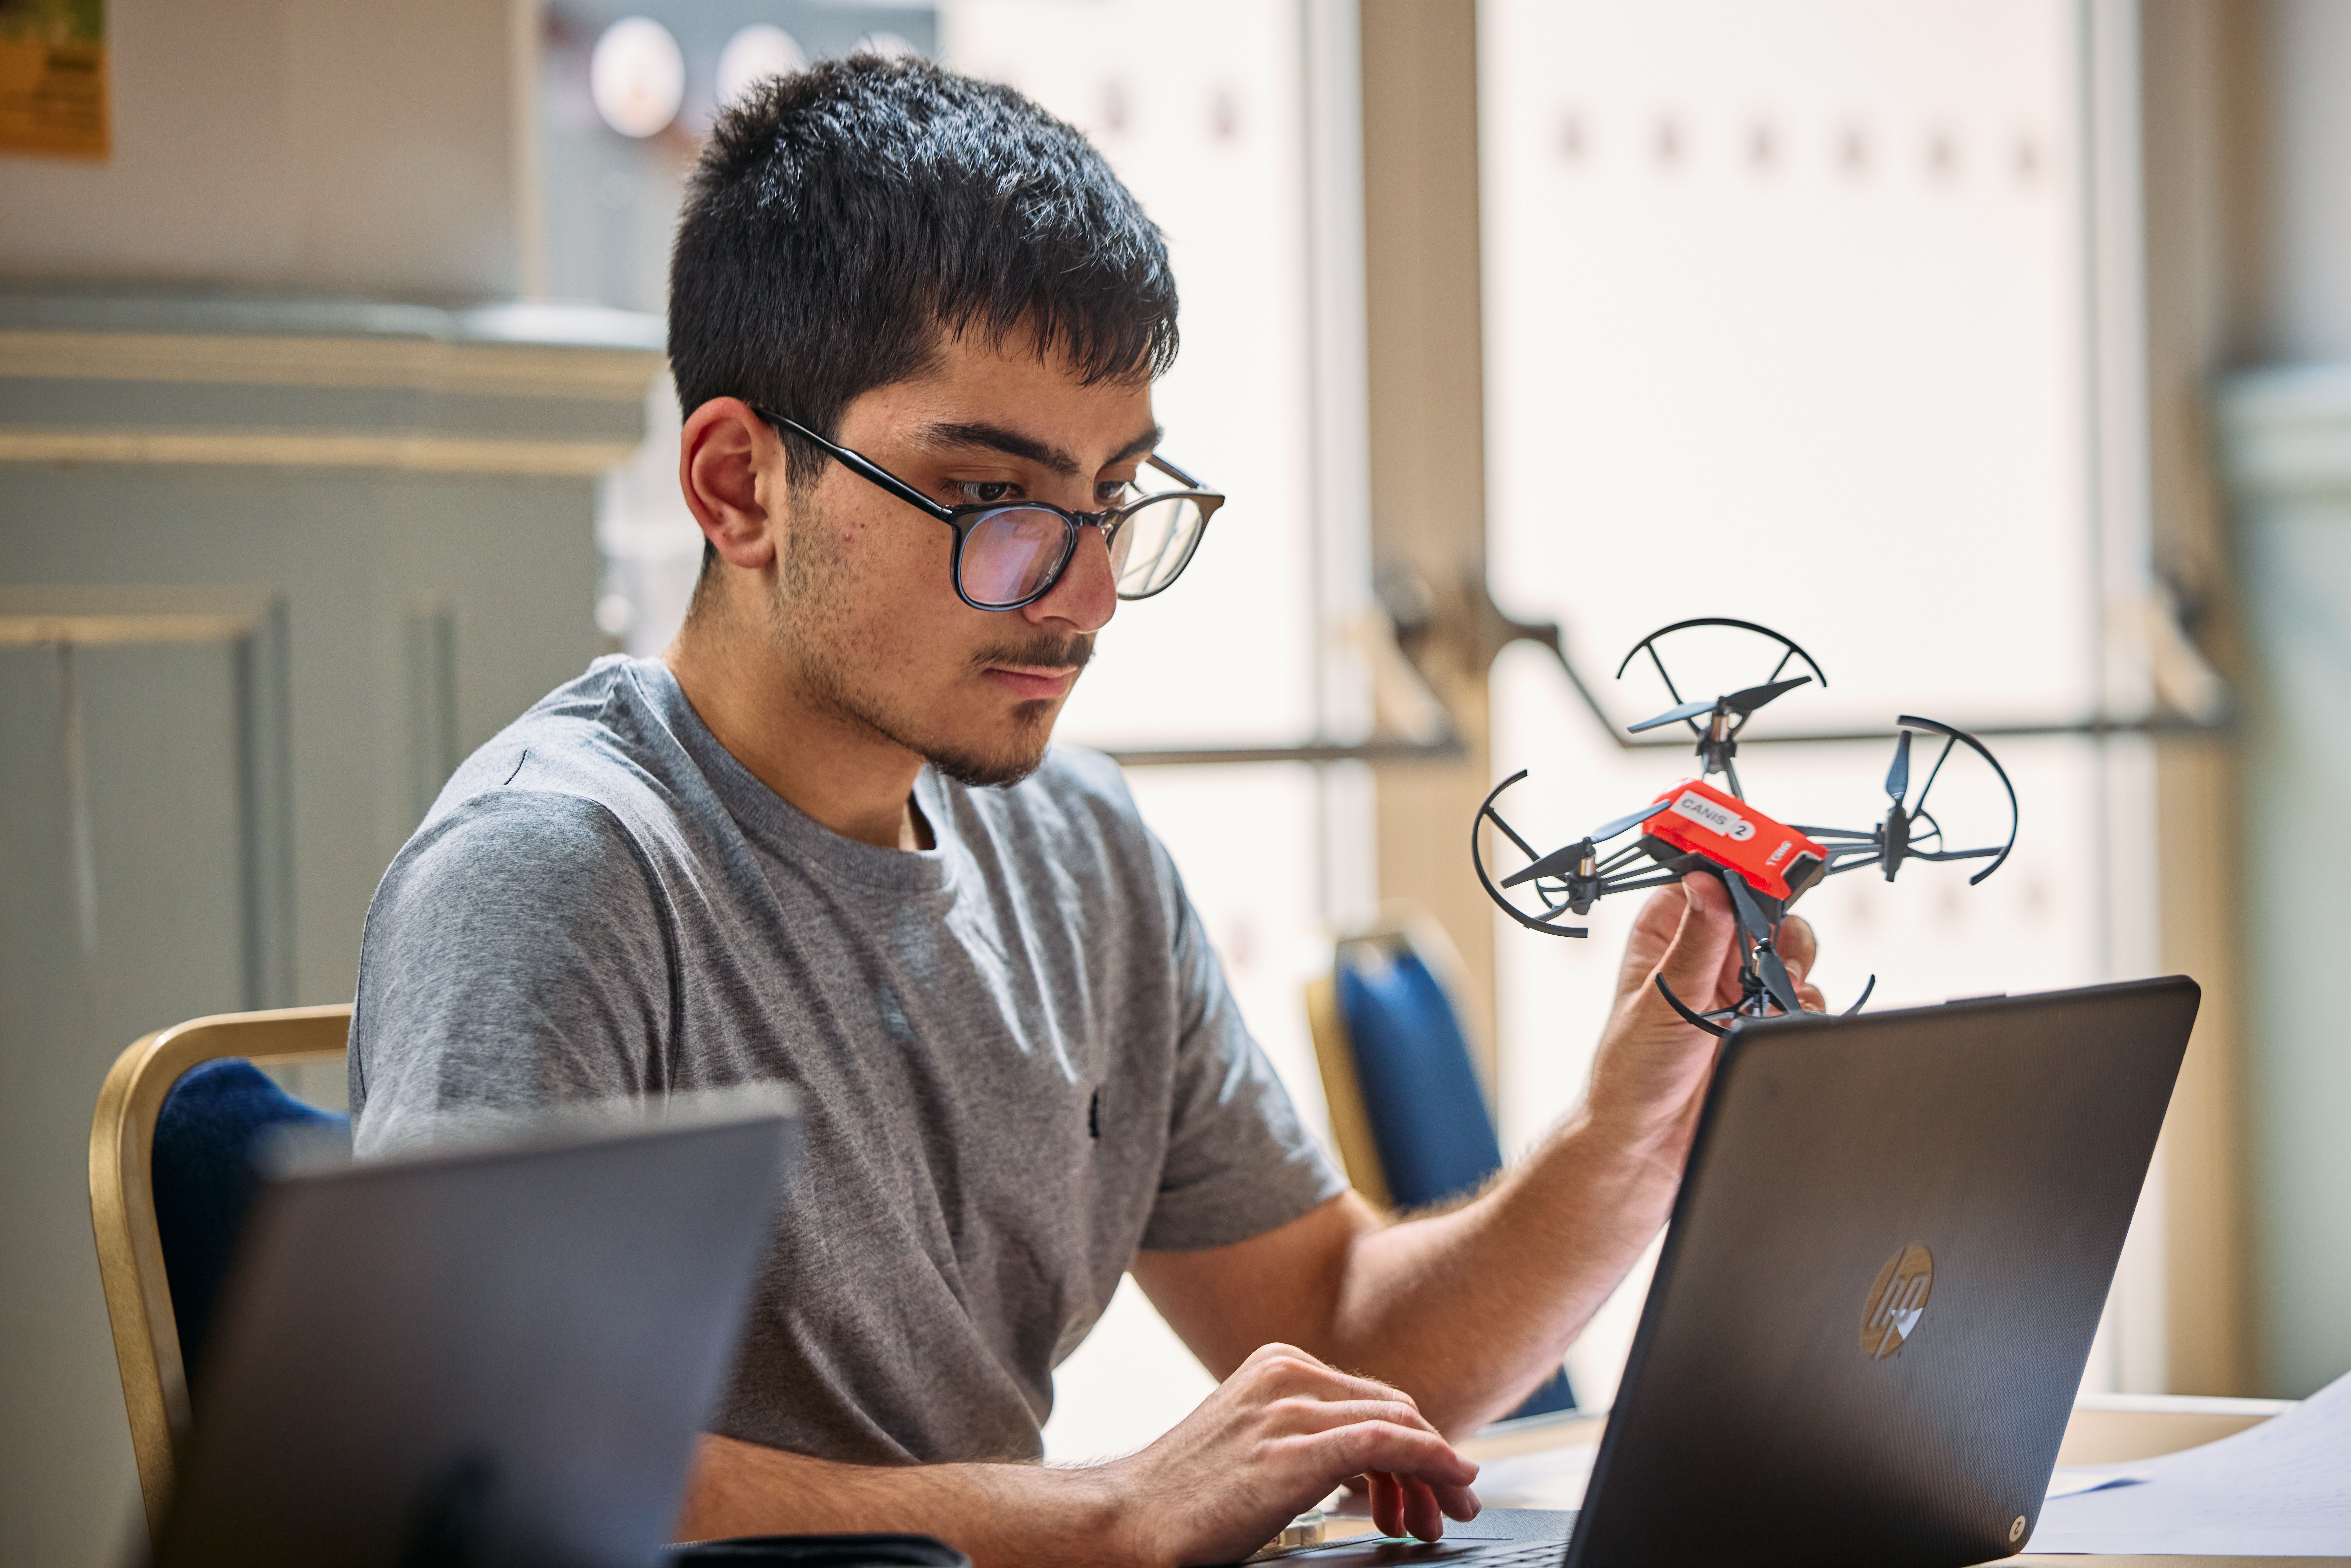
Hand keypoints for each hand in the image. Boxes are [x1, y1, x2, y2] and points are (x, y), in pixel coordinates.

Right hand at [1103, 1342, 1479, 1565]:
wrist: (1130, 1519)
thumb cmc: (1188, 1494)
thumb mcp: (1255, 1440)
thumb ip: (1306, 1433)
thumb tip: (1372, 1465)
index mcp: (1278, 1363)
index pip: (1372, 1396)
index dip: (1413, 1442)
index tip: (1427, 1485)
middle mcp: (1287, 1374)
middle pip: (1394, 1408)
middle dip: (1430, 1461)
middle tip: (1441, 1509)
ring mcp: (1289, 1409)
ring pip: (1399, 1424)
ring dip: (1434, 1473)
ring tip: (1435, 1518)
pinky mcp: (1294, 1450)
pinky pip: (1387, 1441)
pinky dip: (1431, 1460)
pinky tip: (1449, 1484)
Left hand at [1584, 874, 1822, 1161]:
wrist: (1651, 1142)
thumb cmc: (1633, 1073)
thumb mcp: (1664, 1000)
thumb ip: (1694, 942)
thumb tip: (1709, 883)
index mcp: (1663, 937)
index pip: (1706, 880)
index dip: (1735, 869)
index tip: (1764, 865)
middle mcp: (1700, 956)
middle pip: (1758, 909)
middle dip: (1776, 922)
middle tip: (1778, 943)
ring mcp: (1734, 988)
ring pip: (1784, 950)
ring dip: (1793, 963)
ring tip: (1778, 988)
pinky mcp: (1760, 1020)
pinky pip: (1800, 993)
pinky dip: (1803, 1000)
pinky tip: (1783, 1017)